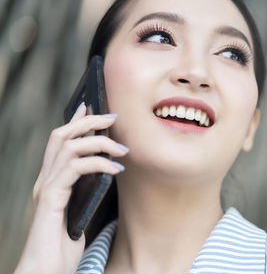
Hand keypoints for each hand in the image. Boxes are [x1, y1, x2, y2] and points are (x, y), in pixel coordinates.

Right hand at [14, 103, 127, 273]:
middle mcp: (45, 181)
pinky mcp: (52, 199)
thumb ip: (88, 193)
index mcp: (52, 182)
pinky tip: (116, 169)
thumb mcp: (81, 213)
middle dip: (88, 121)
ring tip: (123, 149)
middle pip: (61, 136)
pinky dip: (98, 163)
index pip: (60, 142)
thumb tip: (109, 176)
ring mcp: (46, 189)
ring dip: (99, 142)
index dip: (76, 121)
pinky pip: (75, 169)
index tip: (93, 106)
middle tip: (113, 117)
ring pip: (68, 147)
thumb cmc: (64, 247)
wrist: (46, 270)